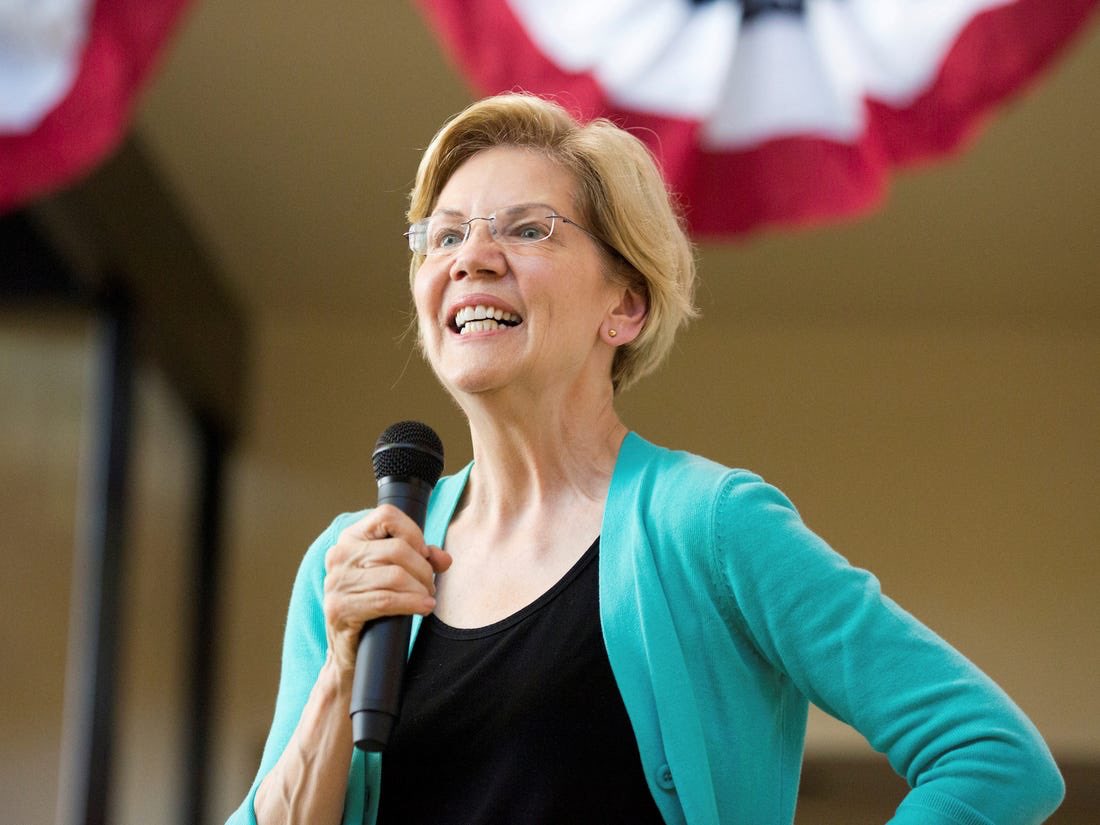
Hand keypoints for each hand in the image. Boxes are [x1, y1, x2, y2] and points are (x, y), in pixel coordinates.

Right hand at [322, 505, 451, 672]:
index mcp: (351, 538)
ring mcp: (336, 582)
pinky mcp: (339, 608)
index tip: (423, 554)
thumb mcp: (396, 575)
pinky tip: (424, 607)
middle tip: (430, 586)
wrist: (349, 651)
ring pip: (395, 575)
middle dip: (423, 569)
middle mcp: (339, 555)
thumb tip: (444, 559)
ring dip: (420, 588)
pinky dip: (412, 603)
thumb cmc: (374, 606)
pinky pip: (386, 600)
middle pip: (397, 549)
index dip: (413, 532)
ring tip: (426, 599)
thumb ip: (420, 560)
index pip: (387, 516)